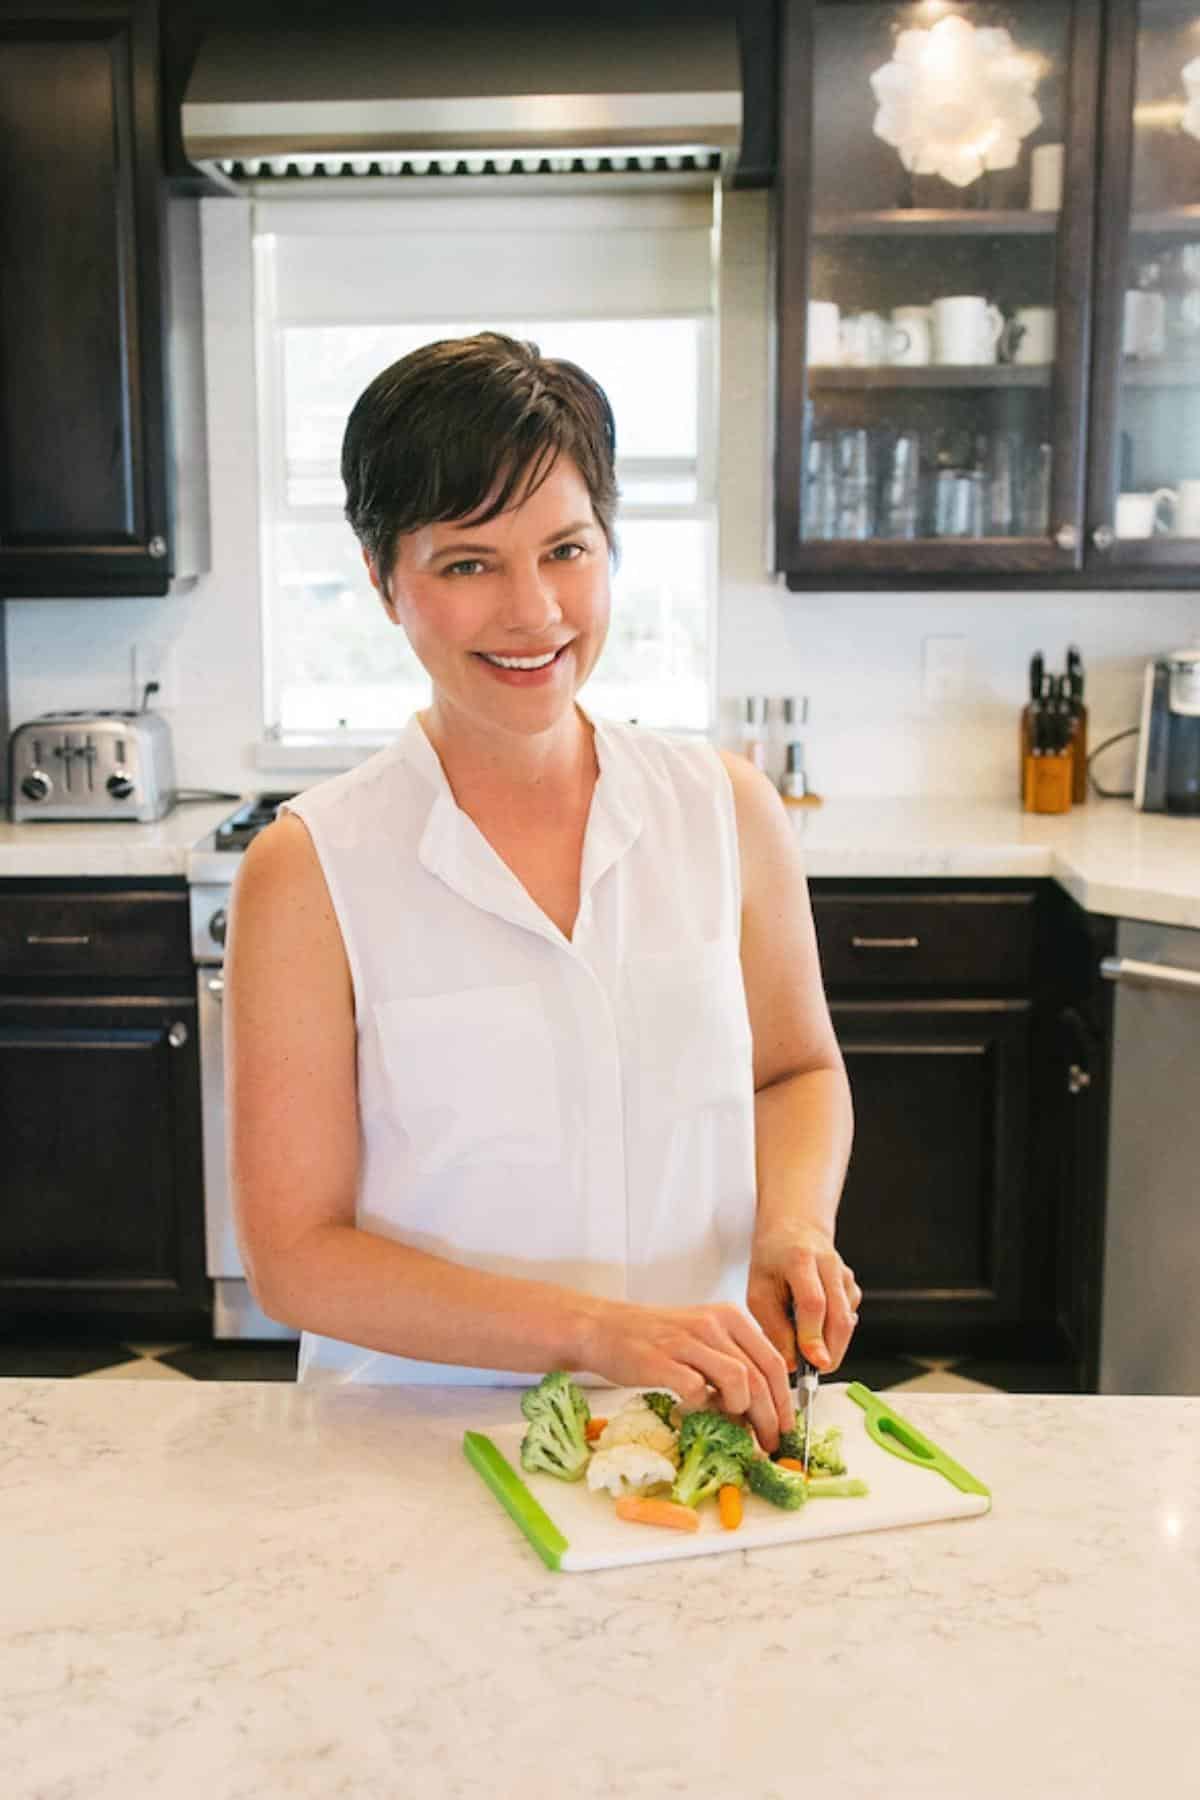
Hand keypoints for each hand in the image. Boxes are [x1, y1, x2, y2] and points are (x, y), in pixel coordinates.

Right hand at [578, 1298, 794, 1451]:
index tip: (785, 1426)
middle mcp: (712, 1324)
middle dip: (770, 1417)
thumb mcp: (702, 1338)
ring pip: (738, 1381)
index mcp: (729, 1317)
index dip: (784, 1400)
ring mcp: (686, 1341)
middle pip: (759, 1376)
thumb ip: (731, 1362)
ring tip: (732, 1426)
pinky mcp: (661, 1361)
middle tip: (768, 1443)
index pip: (772, 1360)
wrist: (604, 1328)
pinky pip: (697, 1389)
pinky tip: (694, 1410)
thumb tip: (762, 1408)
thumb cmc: (656, 1338)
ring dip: (741, 1412)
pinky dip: (702, 1407)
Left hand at [746, 1224, 861, 1376]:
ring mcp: (845, 1275)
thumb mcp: (758, 1290)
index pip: (813, 1302)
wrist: (795, 1230)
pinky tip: (814, 1325)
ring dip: (831, 1346)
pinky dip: (833, 1333)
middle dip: (830, 1351)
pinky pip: (848, 1320)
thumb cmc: (772, 1261)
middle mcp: (829, 1264)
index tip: (813, 1363)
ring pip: (847, 1322)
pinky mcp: (852, 1287)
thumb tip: (791, 1364)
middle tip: (811, 1372)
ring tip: (805, 1346)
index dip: (814, 1336)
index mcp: (799, 1259)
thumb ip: (774, 1328)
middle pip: (839, 1316)